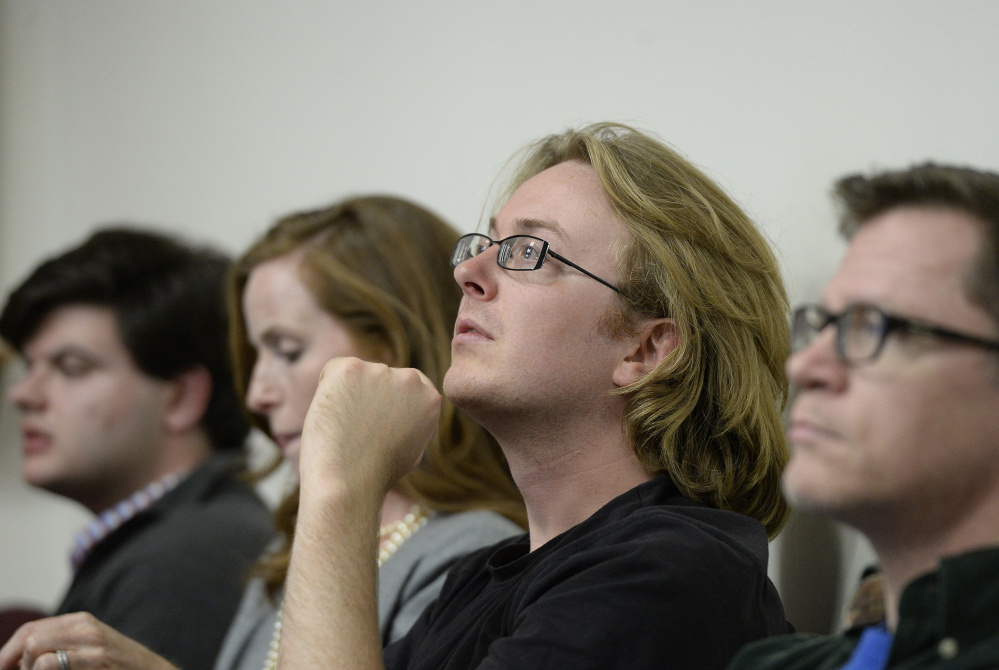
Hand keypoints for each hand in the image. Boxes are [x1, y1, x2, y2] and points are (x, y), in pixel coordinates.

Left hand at [0, 613, 176, 669]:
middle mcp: (85, 628)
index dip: (8, 654)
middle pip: (29, 639)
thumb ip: (61, 644)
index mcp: (81, 622)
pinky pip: (48, 665)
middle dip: (17, 663)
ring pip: (36, 650)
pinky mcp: (95, 662)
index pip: (29, 631)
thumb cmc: (118, 667)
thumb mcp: (91, 647)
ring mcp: (91, 645)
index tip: (5, 669)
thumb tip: (18, 658)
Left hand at [299, 357, 441, 499]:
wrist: (350, 482)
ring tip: (346, 428)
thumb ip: (411, 419)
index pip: (406, 385)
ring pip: (356, 375)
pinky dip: (327, 391)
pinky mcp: (351, 368)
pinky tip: (333, 416)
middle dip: (367, 397)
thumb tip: (400, 406)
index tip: (376, 426)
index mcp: (430, 398)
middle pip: (380, 377)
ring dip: (348, 395)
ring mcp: (381, 371)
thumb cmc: (377, 473)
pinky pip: (333, 372)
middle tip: (358, 430)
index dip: (386, 404)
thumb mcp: (413, 445)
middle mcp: (411, 380)